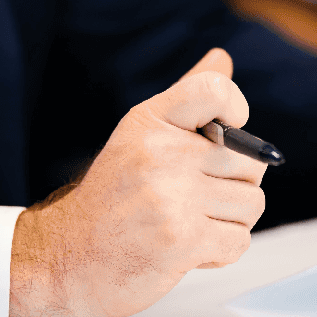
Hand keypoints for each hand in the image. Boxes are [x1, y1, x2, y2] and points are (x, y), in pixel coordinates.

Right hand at [8, 48, 266, 316]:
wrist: (65, 259)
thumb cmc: (113, 200)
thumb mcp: (141, 138)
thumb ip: (188, 101)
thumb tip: (222, 58)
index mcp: (151, 121)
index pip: (215, 90)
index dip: (236, 109)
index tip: (227, 131)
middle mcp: (160, 152)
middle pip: (250, 162)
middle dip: (234, 187)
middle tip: (193, 200)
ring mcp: (170, 197)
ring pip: (251, 204)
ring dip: (228, 223)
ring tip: (188, 225)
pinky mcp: (180, 240)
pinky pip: (239, 240)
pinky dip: (221, 252)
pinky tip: (187, 249)